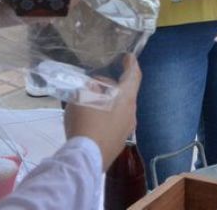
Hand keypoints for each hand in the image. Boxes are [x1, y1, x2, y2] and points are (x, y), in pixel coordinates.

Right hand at [63, 56, 141, 170]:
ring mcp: (127, 130)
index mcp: (126, 99)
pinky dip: (107, 117)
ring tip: (92, 102)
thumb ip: (88, 89)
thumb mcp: (82, 98)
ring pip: (121, 110)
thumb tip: (94, 87)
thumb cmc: (86, 123)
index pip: (134, 76)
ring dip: (110, 103)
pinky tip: (93, 121)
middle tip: (96, 84)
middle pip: (126, 94)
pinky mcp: (119, 143)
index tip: (129, 57)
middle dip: (113, 86)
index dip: (131, 64)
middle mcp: (131, 113)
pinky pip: (115, 124)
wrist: (86, 159)